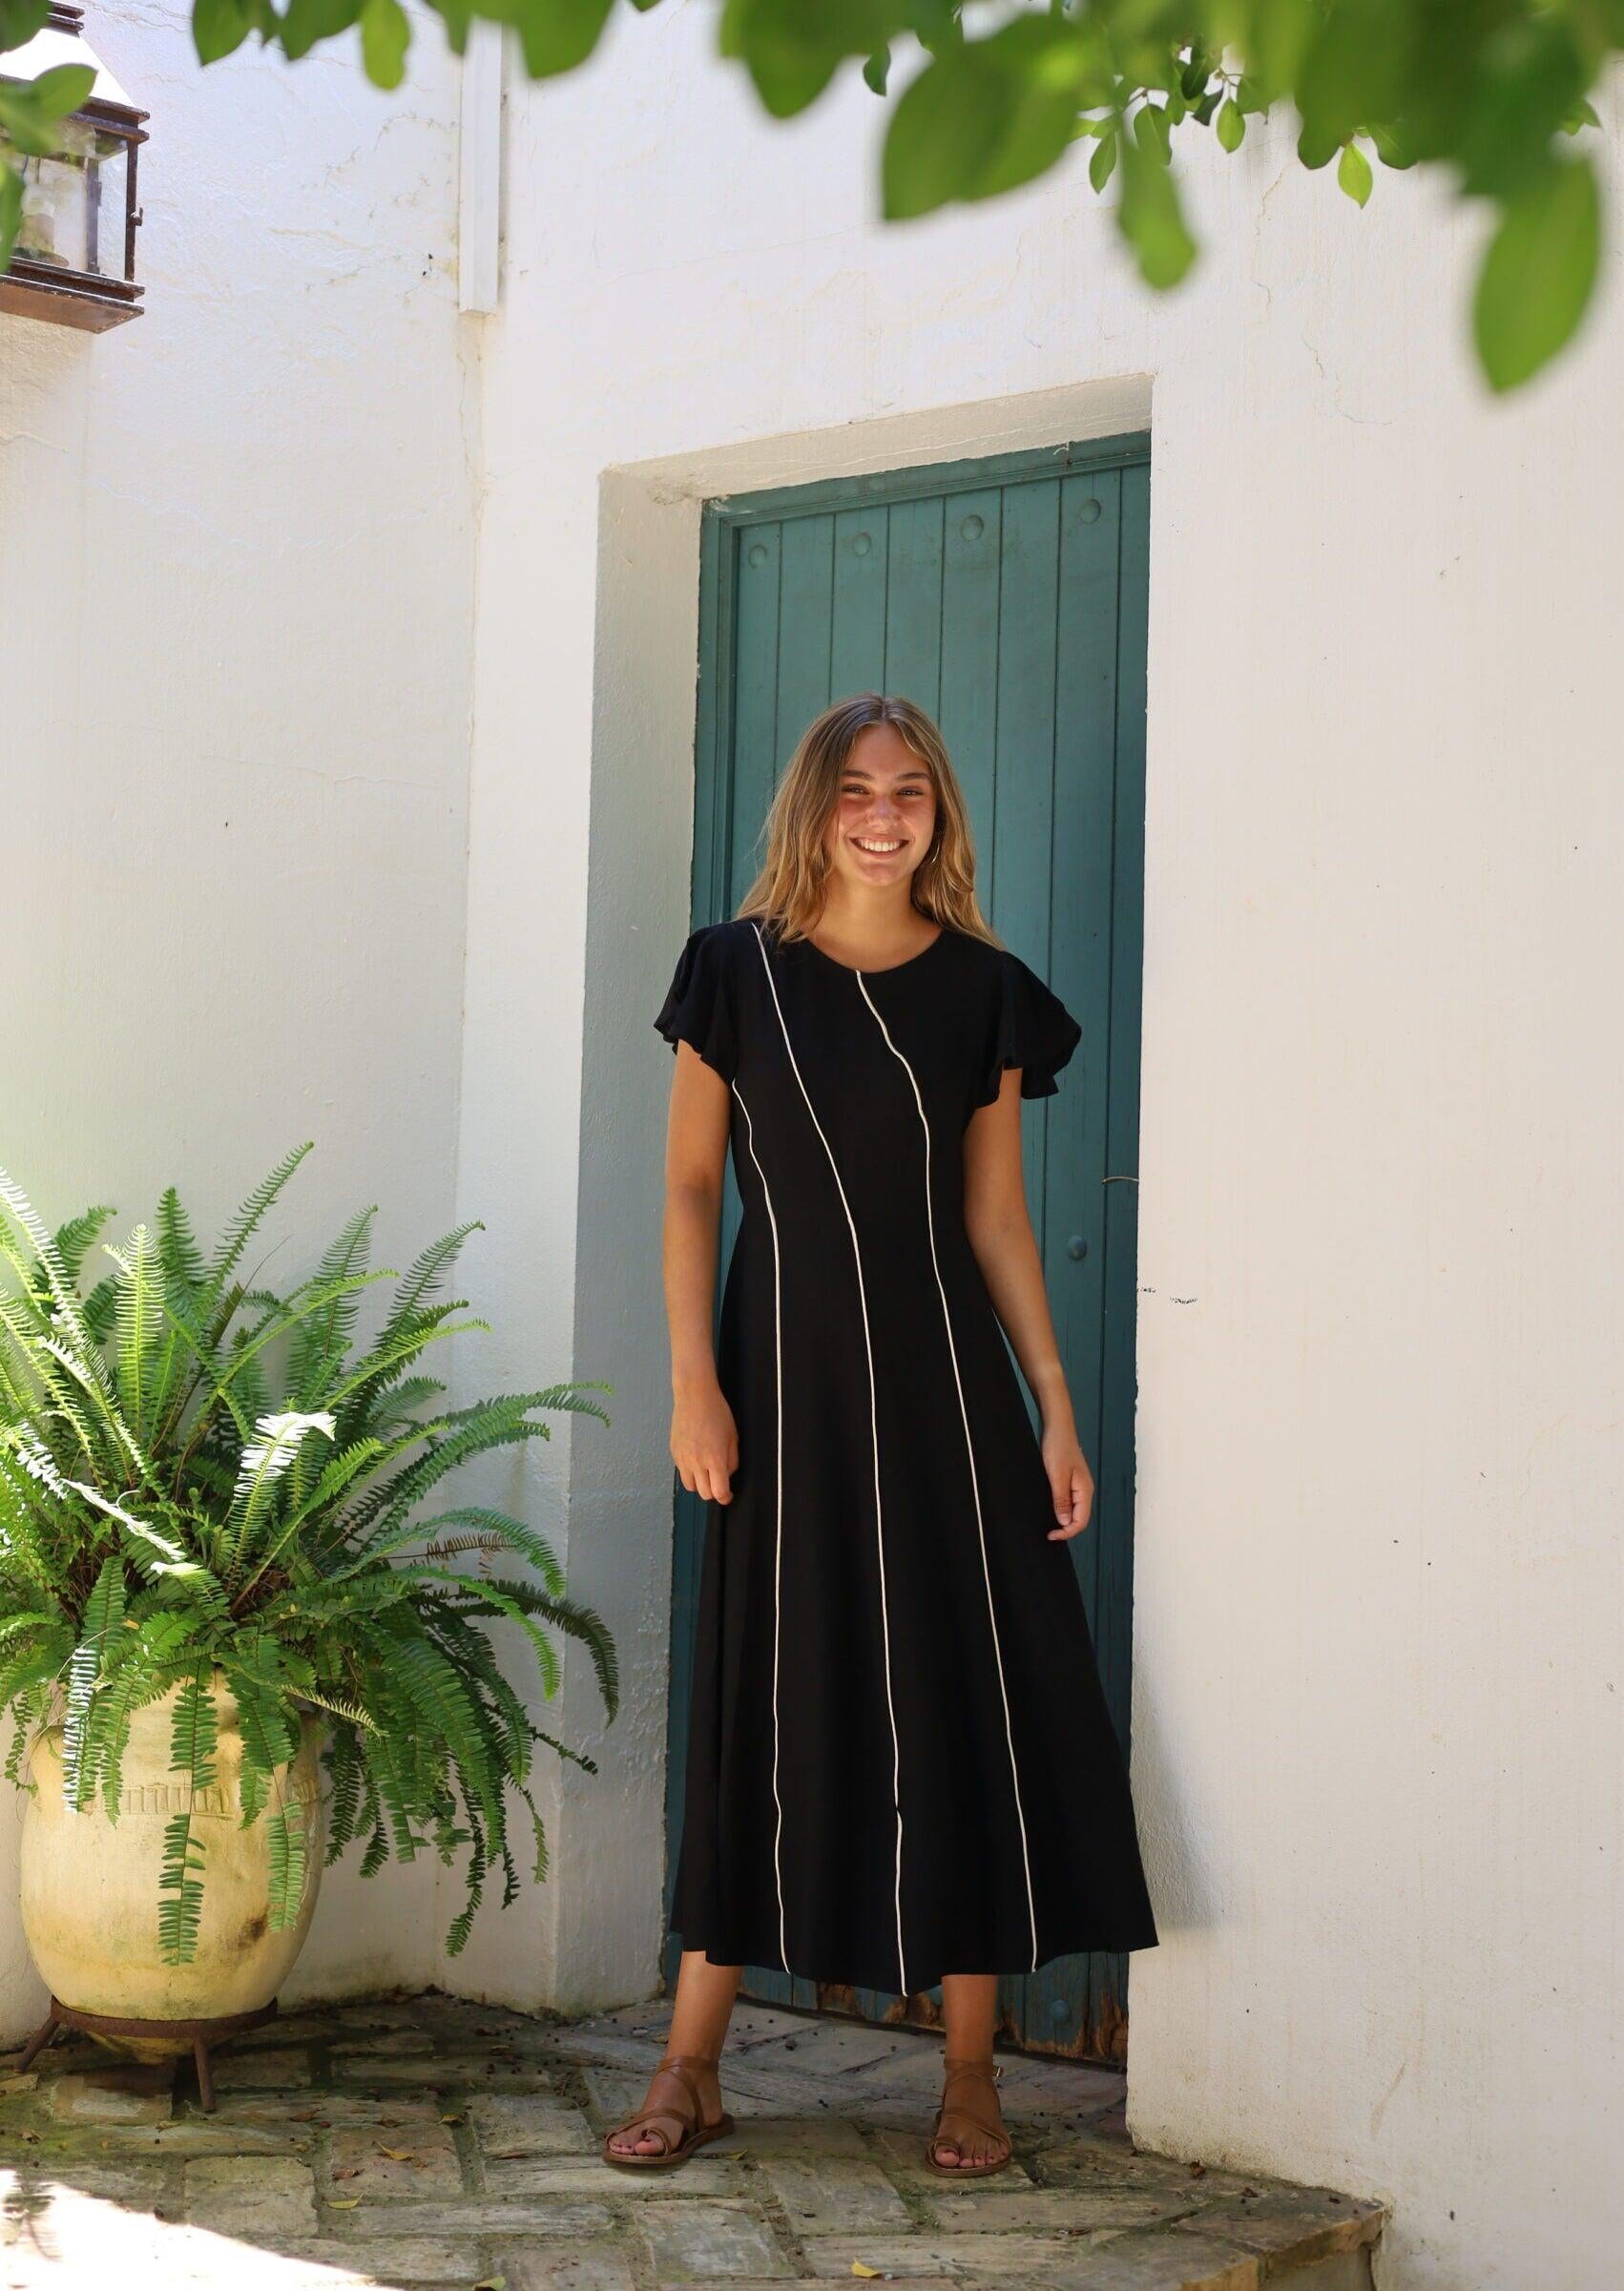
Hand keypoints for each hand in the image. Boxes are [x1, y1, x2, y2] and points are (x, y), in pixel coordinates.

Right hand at [671, 1379, 738, 1504]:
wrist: (694, 1396)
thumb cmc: (717, 1412)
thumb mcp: (733, 1437)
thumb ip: (731, 1460)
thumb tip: (727, 1475)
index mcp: (714, 1458)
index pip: (719, 1492)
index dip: (725, 1497)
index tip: (728, 1495)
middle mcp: (697, 1462)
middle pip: (704, 1494)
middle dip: (714, 1491)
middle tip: (719, 1482)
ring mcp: (683, 1458)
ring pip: (690, 1486)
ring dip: (700, 1484)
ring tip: (706, 1473)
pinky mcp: (674, 1452)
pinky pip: (682, 1472)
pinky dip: (690, 1472)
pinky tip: (696, 1460)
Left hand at [1041, 1419, 1093, 1540]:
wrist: (1057, 1428)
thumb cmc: (1059, 1447)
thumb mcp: (1057, 1475)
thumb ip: (1061, 1499)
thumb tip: (1064, 1522)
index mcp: (1085, 1491)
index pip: (1081, 1521)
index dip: (1067, 1532)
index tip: (1051, 1535)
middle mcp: (1084, 1491)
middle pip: (1079, 1518)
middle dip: (1065, 1528)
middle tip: (1048, 1533)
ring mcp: (1077, 1486)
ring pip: (1073, 1511)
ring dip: (1062, 1520)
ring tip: (1048, 1524)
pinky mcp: (1069, 1482)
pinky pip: (1067, 1501)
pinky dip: (1060, 1509)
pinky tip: (1050, 1510)